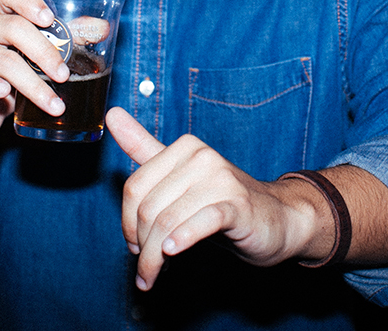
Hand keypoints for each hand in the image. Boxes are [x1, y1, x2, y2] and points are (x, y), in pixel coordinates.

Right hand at [0, 0, 69, 146]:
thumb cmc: (13, 71)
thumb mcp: (38, 53)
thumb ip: (68, 37)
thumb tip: (102, 28)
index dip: (28, 0)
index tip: (50, 18)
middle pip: (13, 28)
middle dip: (45, 52)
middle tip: (65, 75)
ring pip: (1, 60)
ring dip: (33, 84)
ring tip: (55, 103)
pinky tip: (5, 93)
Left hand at [106, 108, 321, 290]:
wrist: (277, 219)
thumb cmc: (222, 201)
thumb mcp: (181, 175)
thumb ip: (144, 145)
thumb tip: (110, 112)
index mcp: (186, 147)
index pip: (135, 187)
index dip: (127, 223)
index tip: (135, 244)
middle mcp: (203, 157)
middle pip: (148, 208)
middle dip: (141, 246)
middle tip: (147, 267)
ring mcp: (222, 180)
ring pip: (168, 221)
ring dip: (155, 257)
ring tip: (154, 274)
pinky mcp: (238, 206)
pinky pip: (201, 221)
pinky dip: (182, 239)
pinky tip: (173, 251)